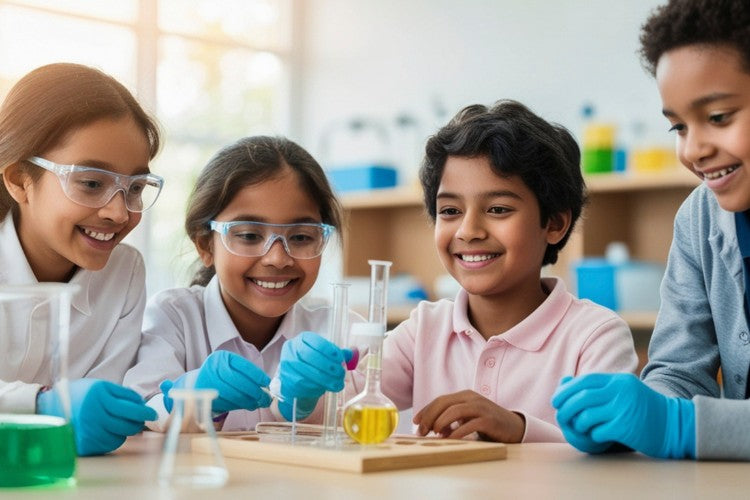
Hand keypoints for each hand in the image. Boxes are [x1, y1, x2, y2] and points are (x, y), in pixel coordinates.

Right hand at [37, 379, 156, 455]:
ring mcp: (89, 430)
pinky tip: (109, 431)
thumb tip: (141, 405)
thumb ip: (121, 394)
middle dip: (139, 422)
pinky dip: (115, 438)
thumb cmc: (79, 395)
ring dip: (126, 430)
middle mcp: (94, 413)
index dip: (144, 411)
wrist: (49, 408)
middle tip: (142, 420)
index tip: (152, 414)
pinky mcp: (85, 443)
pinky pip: (110, 444)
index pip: (130, 406)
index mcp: (99, 395)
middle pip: (128, 423)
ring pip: (121, 435)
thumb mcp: (99, 387)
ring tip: (122, 424)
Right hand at [160, 350, 271, 413]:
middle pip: (240, 382)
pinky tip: (248, 405)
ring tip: (259, 403)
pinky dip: (241, 406)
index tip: (267, 383)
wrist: (194, 384)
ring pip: (235, 394)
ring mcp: (209, 384)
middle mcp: (214, 369)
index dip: (258, 376)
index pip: (244, 367)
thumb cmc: (219, 375)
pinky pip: (228, 403)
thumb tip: (266, 386)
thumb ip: (245, 373)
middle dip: (256, 392)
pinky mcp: (206, 398)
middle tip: (266, 398)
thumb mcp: (229, 366)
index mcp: (222, 358)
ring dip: (250, 401)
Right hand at [277, 331, 351, 420]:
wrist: (295, 383)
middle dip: (328, 365)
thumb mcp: (324, 356)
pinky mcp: (288, 380)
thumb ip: (338, 354)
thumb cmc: (312, 365)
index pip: (314, 341)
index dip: (328, 349)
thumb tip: (354, 352)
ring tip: (338, 382)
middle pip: (309, 356)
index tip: (340, 357)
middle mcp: (291, 350)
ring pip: (307, 372)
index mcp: (302, 340)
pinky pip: (304, 384)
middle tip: (341, 372)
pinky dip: (318, 386)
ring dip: (326, 378)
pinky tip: (328, 388)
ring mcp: (287, 365)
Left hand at [413, 389, 524, 442]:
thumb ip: (451, 420)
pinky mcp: (489, 420)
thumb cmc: (487, 423)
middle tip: (421, 431)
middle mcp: (471, 398)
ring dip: (441, 422)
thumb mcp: (467, 419)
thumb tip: (432, 429)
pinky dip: (457, 432)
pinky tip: (449, 440)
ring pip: (454, 411)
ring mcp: (481, 407)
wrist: (514, 427)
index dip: (426, 410)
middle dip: (429, 417)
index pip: (440, 400)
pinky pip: (469, 425)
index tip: (415, 422)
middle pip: (444, 403)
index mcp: (464, 396)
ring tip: (434, 433)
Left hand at [551, 373, 695, 458]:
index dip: (567, 390)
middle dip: (566, 407)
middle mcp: (621, 391)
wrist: (676, 426)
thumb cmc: (646, 409)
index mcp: (620, 381)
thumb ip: (599, 387)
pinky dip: (593, 435)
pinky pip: (598, 431)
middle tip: (560, 416)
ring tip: (582, 428)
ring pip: (587, 415)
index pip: (585, 381)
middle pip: (582, 397)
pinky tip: (598, 437)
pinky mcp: (627, 428)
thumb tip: (565, 382)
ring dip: (579, 424)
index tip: (556, 400)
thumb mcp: (624, 392)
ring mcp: (624, 409)